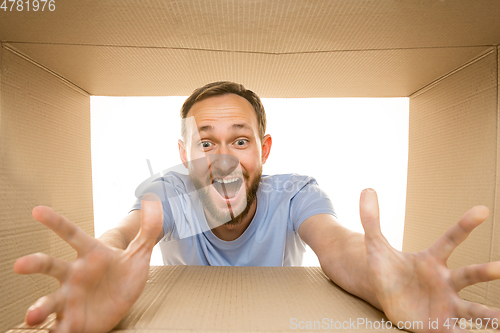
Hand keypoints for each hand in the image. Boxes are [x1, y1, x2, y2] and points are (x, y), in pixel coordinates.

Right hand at [13, 194, 162, 332]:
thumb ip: (148, 229)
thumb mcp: (140, 252)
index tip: (38, 211)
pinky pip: (57, 328)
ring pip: (49, 302)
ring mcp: (70, 298)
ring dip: (39, 308)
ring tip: (32, 316)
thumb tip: (153, 201)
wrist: (122, 301)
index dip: (56, 222)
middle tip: (20, 265)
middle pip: (51, 266)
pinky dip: (52, 332)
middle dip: (34, 264)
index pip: (72, 234)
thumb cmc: (125, 274)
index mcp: (90, 254)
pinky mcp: (71, 321)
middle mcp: (74, 274)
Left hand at [359, 188, 499, 331]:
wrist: (386, 298)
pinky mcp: (441, 326)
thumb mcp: (376, 245)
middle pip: (468, 275)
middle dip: (484, 272)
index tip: (482, 210)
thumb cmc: (388, 270)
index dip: (464, 225)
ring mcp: (446, 304)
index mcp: (432, 260)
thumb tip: (366, 189)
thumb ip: (372, 219)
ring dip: (489, 316)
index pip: (450, 240)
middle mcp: (446, 281)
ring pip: (472, 310)